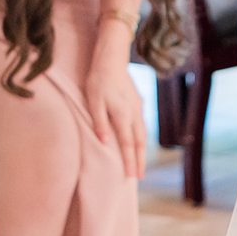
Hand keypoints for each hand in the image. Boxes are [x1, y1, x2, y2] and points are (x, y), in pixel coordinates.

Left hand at [95, 59, 147, 180]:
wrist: (112, 59)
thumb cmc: (98, 80)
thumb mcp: (93, 101)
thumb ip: (99, 122)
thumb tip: (105, 142)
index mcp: (122, 115)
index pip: (127, 144)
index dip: (129, 161)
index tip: (132, 176)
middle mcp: (134, 113)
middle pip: (139, 142)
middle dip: (139, 160)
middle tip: (140, 177)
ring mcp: (137, 107)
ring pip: (143, 133)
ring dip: (142, 150)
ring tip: (140, 163)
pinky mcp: (137, 101)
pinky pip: (142, 124)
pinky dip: (141, 137)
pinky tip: (138, 141)